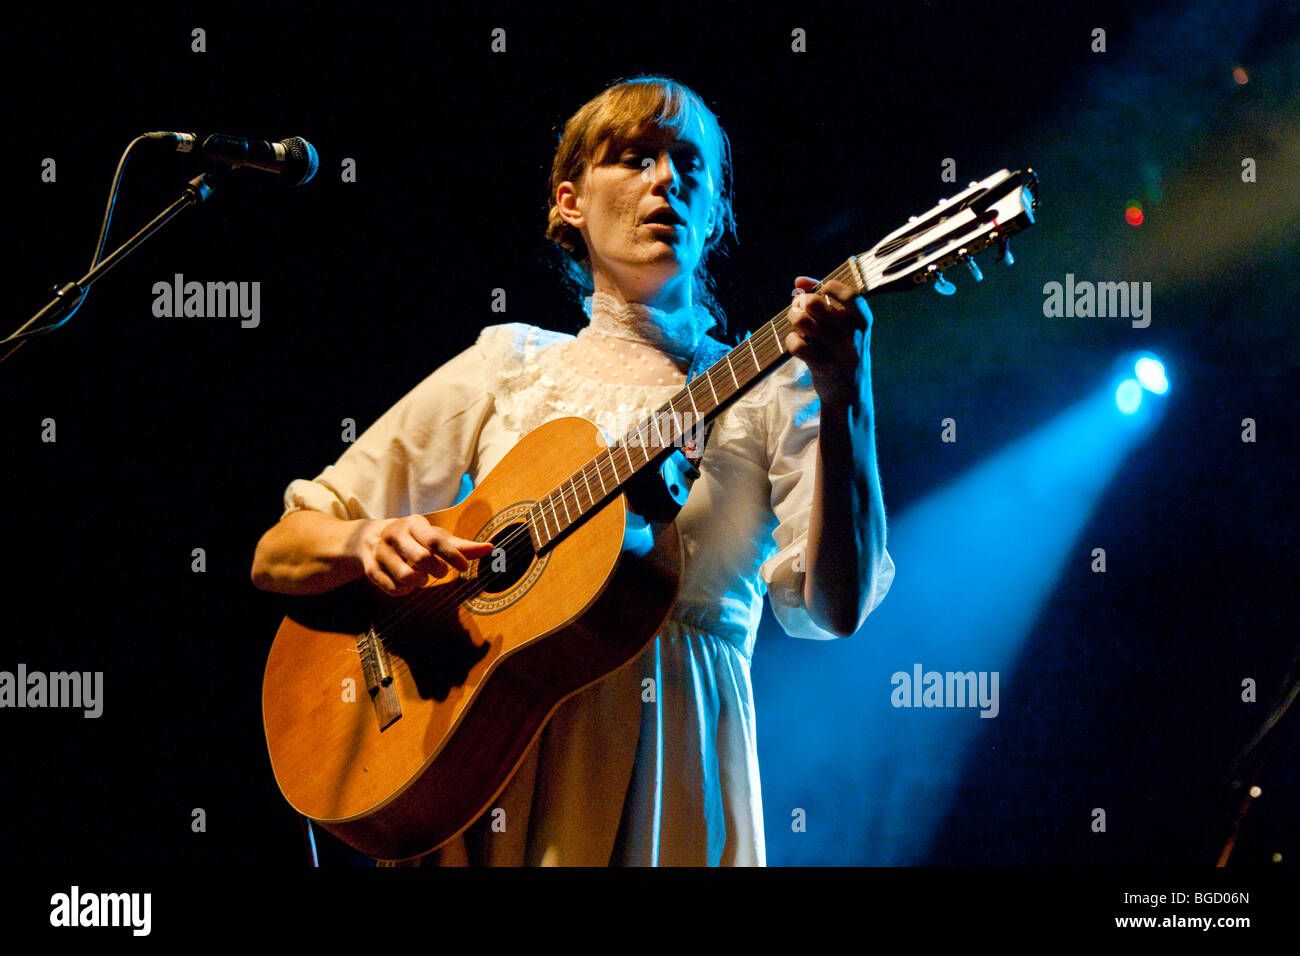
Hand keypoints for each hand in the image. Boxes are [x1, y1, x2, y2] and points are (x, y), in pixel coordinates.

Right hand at [357, 514, 494, 596]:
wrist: (371, 538)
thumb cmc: (414, 538)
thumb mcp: (435, 537)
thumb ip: (461, 545)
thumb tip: (490, 548)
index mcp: (414, 524)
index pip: (435, 540)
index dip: (452, 555)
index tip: (463, 567)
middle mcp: (394, 535)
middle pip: (422, 559)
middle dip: (437, 570)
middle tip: (441, 572)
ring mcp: (381, 553)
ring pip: (406, 577)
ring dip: (421, 582)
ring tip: (423, 577)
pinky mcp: (371, 570)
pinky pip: (394, 589)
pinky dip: (406, 591)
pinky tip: (408, 584)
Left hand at [785, 275, 872, 406]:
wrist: (849, 393)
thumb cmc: (843, 350)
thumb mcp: (844, 327)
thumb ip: (825, 300)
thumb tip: (799, 280)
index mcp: (862, 322)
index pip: (851, 295)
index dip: (831, 287)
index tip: (823, 290)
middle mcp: (851, 335)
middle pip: (814, 303)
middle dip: (801, 302)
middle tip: (800, 309)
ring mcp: (836, 352)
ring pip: (802, 321)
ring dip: (793, 319)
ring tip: (797, 325)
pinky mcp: (821, 366)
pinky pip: (796, 344)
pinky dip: (792, 341)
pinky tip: (798, 344)